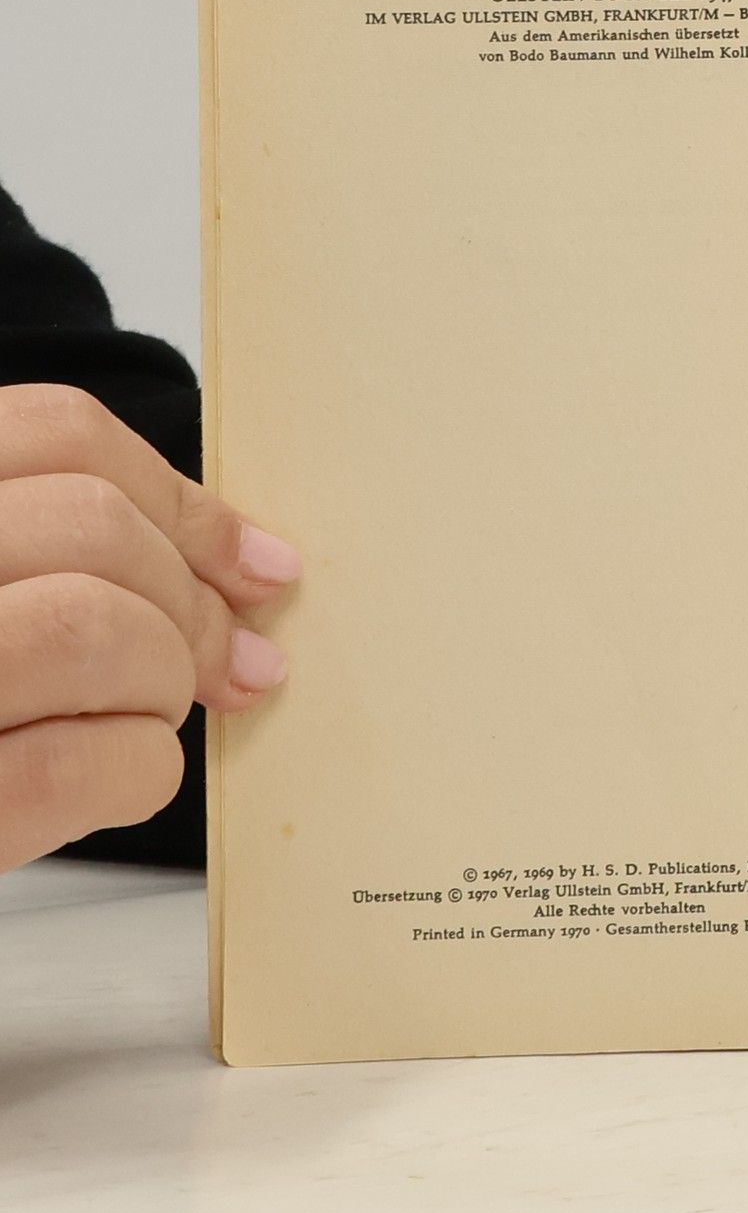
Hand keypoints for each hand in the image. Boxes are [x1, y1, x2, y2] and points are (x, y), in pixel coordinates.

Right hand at [0, 382, 299, 870]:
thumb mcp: (6, 578)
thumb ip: (81, 555)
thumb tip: (258, 568)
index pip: (60, 433)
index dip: (183, 503)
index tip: (255, 566)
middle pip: (94, 526)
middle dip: (187, 609)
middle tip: (218, 668)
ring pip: (93, 630)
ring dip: (163, 684)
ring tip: (142, 721)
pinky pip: (74, 767)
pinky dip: (135, 771)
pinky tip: (116, 778)